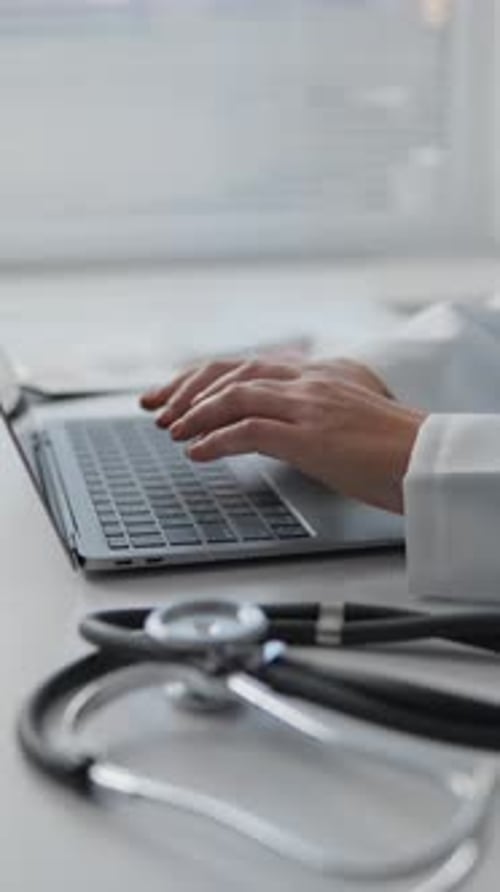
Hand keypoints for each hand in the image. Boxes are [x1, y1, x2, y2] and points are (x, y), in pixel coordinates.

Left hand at [141, 358, 424, 513]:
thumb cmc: (388, 447)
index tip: (171, 395)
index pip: (243, 366)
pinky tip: (196, 453)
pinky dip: (215, 440)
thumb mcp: (340, 418)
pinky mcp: (309, 435)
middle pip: (230, 373)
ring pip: (234, 395)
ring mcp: (307, 405)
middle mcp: (305, 382)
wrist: (425, 458)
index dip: (201, 378)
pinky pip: (249, 431)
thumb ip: (305, 414)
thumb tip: (269, 430)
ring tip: (171, 431)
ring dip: (195, 414)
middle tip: (154, 407)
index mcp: (311, 375)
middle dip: (185, 389)